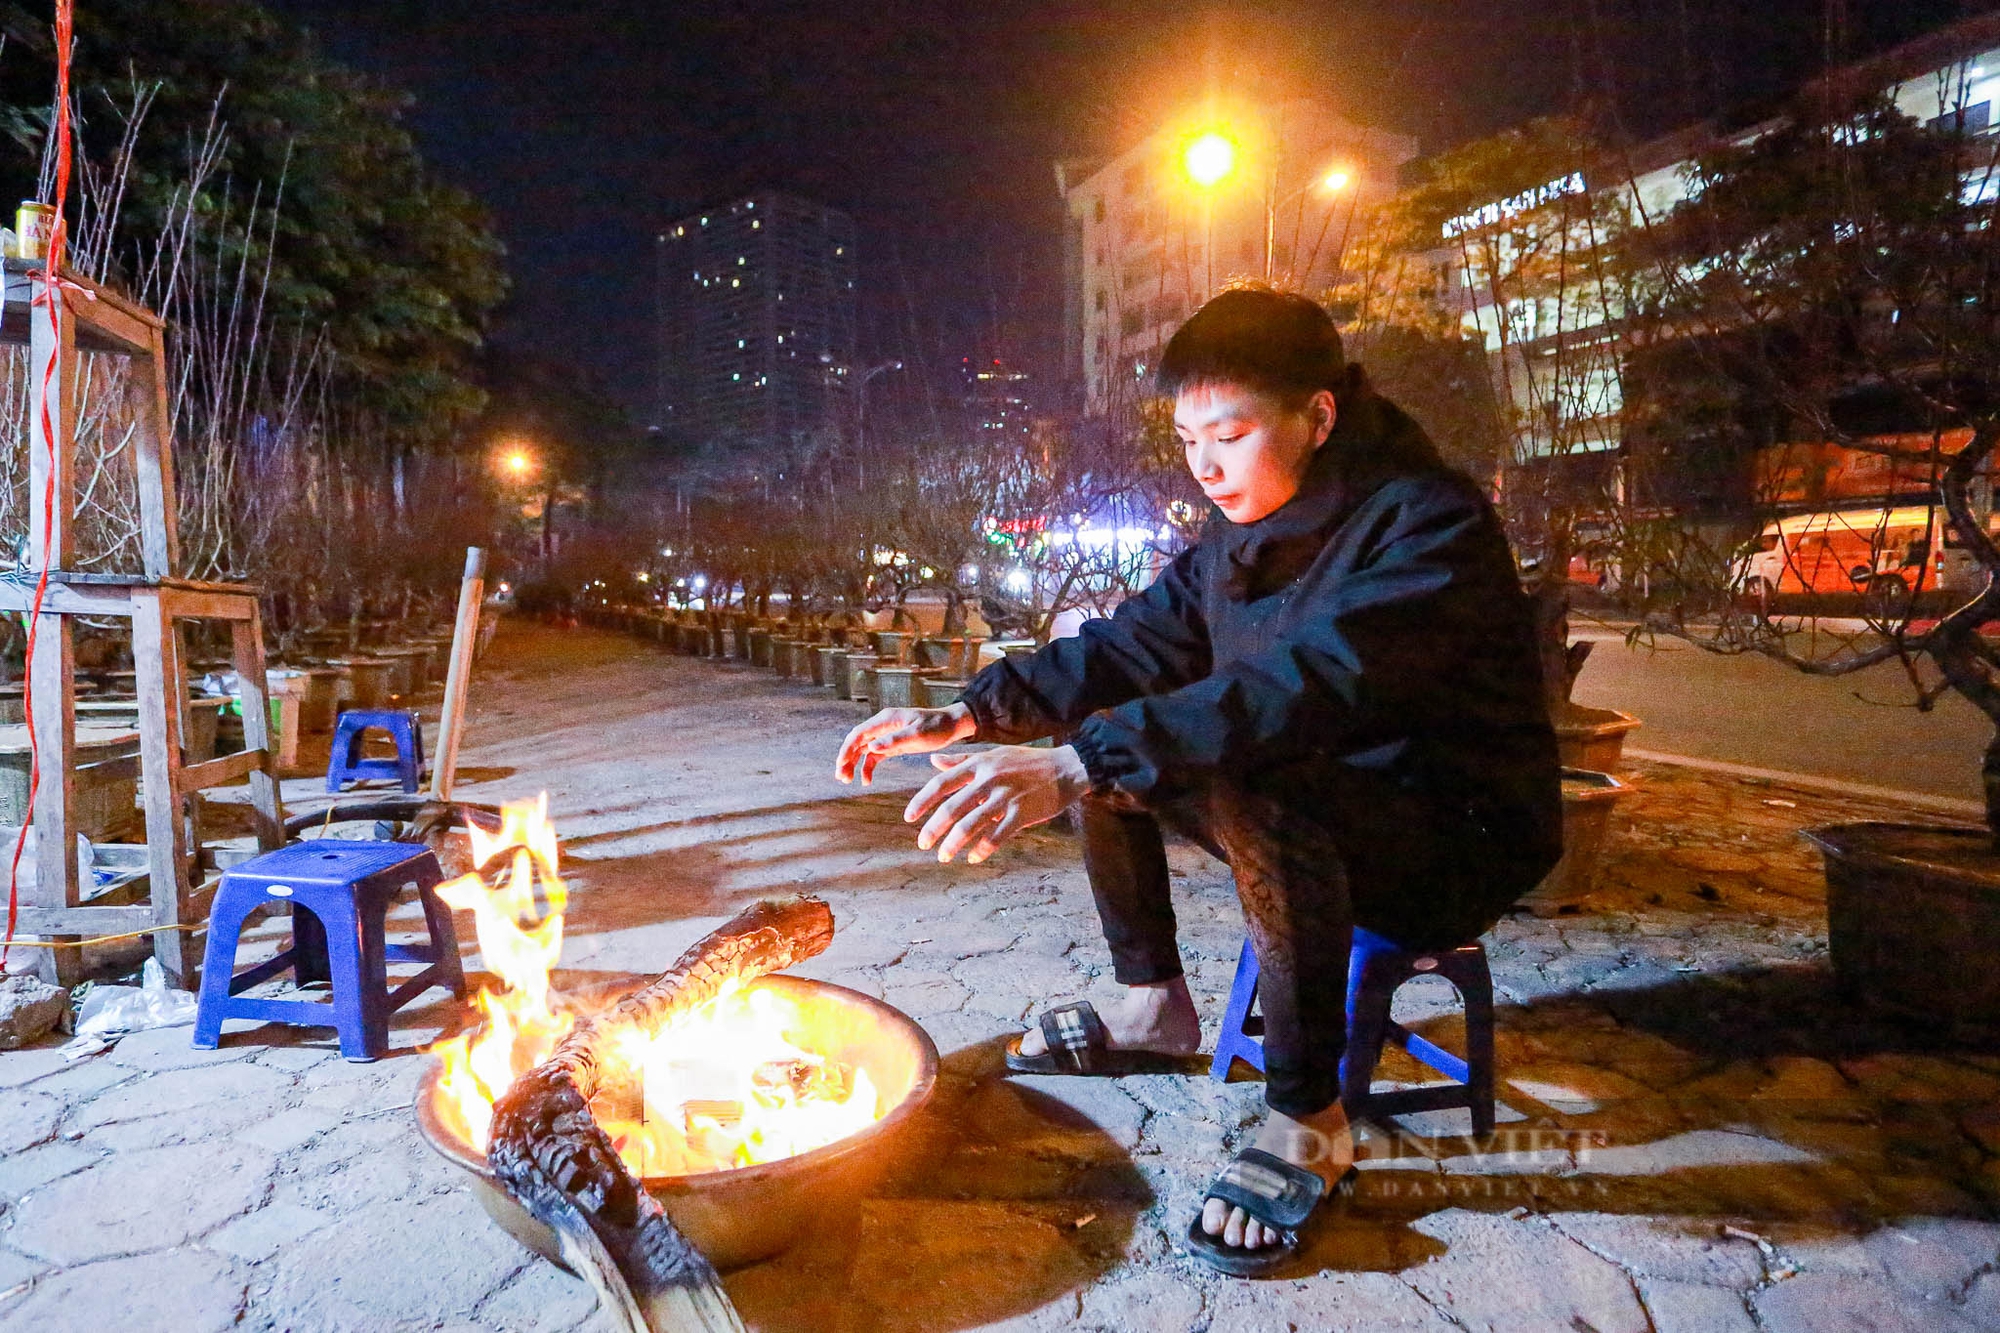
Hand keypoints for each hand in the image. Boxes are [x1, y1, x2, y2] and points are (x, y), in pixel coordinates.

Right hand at [835, 703, 976, 784]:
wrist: (951, 726)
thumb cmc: (937, 727)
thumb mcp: (918, 733)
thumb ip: (895, 740)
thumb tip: (871, 747)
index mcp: (885, 719)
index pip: (858, 734)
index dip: (846, 749)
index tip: (840, 765)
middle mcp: (882, 726)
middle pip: (857, 742)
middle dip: (846, 759)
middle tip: (841, 777)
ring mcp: (886, 736)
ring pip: (862, 750)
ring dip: (853, 764)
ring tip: (847, 780)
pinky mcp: (893, 745)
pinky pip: (874, 757)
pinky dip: (867, 768)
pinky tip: (866, 780)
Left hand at [904, 744, 1089, 864]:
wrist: (1067, 767)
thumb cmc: (1027, 761)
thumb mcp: (992, 754)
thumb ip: (961, 760)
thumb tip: (932, 761)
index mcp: (979, 764)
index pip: (941, 783)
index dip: (922, 801)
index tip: (909, 818)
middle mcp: (989, 779)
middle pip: (952, 807)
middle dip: (933, 829)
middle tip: (923, 844)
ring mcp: (1006, 796)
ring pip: (971, 824)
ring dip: (953, 843)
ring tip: (944, 856)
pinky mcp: (1022, 813)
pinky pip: (997, 836)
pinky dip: (983, 849)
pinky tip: (974, 858)